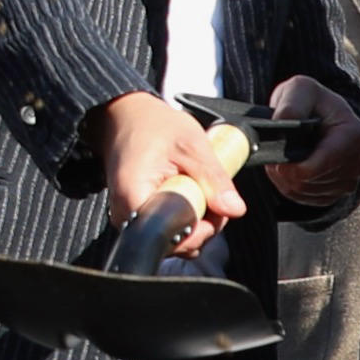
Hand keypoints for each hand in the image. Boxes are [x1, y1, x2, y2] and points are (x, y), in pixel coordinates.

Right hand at [95, 90, 245, 243]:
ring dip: (197, 219)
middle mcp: (126, 216)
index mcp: (134, 199)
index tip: (215, 206)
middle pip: (176, 243)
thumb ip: (214, 179)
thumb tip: (234, 209)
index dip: (202, 228)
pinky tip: (188, 193)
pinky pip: (169, 229)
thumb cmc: (152, 125)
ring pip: (175, 238)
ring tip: (198, 188)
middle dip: (203, 224)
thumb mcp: (191, 145)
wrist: (126, 116)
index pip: (175, 238)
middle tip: (212, 192)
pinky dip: (185, 215)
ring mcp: (132, 219)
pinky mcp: (139, 217)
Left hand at [255, 73, 359, 212]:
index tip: (277, 158)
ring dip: (287, 179)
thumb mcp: (301, 90)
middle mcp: (358, 161)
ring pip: (306, 193)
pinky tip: (294, 168)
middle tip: (278, 154)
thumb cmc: (314, 102)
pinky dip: (293, 187)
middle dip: (287, 171)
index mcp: (355, 135)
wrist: (324, 115)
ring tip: (286, 158)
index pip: (316, 167)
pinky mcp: (339, 191)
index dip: (291, 167)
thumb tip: (282, 122)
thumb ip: (292, 104)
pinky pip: (308, 199)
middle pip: (309, 182)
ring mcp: (350, 179)